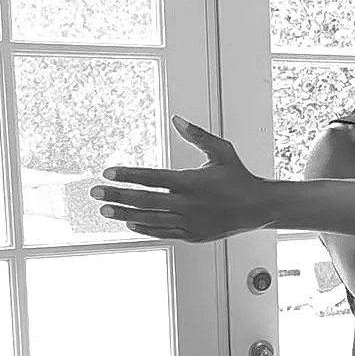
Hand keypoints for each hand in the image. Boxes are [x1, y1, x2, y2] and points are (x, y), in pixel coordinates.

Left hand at [90, 117, 271, 241]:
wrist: (259, 207)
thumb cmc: (239, 177)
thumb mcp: (222, 151)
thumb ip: (197, 135)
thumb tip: (176, 120)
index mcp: (191, 182)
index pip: (152, 178)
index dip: (128, 175)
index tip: (108, 172)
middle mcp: (188, 204)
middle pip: (144, 201)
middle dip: (117, 196)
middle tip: (95, 193)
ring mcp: (190, 222)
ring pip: (150, 219)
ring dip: (125, 214)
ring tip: (105, 211)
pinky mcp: (193, 235)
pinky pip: (163, 233)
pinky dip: (145, 228)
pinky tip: (130, 223)